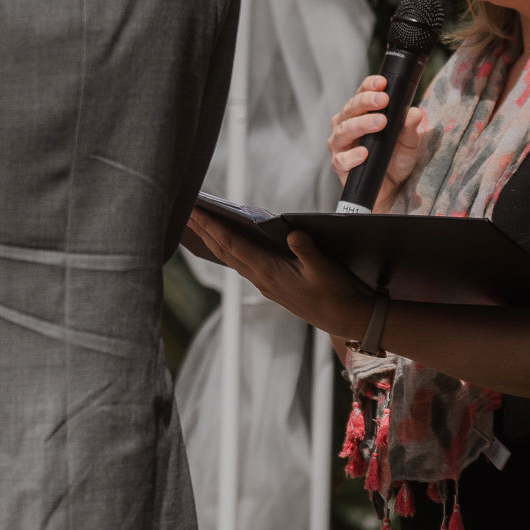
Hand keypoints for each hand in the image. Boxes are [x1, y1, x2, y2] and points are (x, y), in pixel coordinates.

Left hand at [184, 209, 372, 339]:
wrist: (345, 319)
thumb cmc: (336, 293)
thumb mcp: (325, 270)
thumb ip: (308, 251)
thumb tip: (293, 233)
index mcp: (268, 271)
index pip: (231, 244)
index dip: (210, 226)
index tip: (194, 211)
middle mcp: (259, 277)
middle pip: (222, 250)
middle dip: (202, 230)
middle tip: (184, 210)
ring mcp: (263, 282)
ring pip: (229, 257)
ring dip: (211, 239)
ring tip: (197, 223)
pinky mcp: (270, 283)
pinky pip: (240, 262)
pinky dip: (227, 249)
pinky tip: (223, 241)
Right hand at [327, 75, 426, 206]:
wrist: (391, 189)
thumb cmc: (395, 160)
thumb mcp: (408, 142)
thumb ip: (409, 127)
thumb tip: (414, 112)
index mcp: (359, 115)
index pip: (360, 95)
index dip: (369, 86)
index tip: (383, 82)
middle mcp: (345, 126)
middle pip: (350, 109)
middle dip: (366, 102)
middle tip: (383, 100)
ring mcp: (340, 145)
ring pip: (343, 130)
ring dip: (360, 124)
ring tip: (379, 123)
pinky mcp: (340, 165)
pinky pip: (341, 159)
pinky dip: (352, 156)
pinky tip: (364, 153)